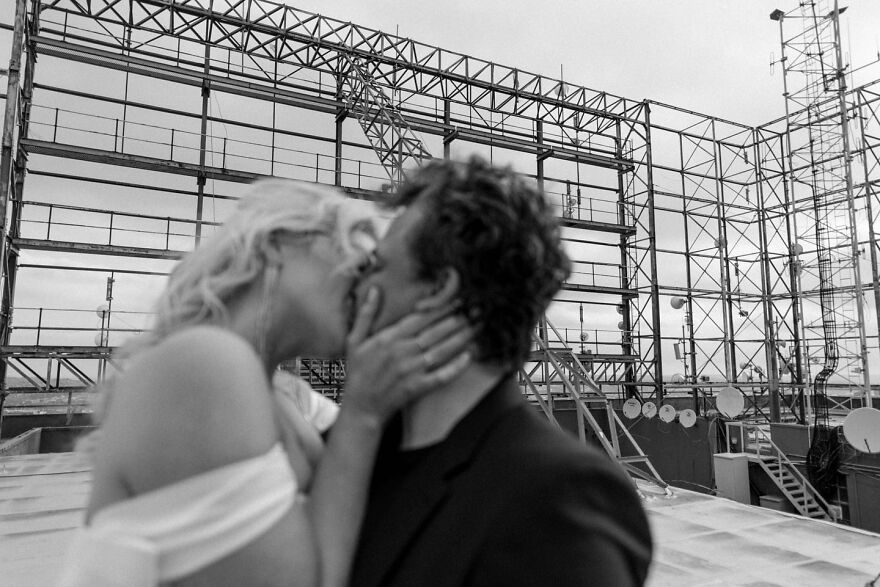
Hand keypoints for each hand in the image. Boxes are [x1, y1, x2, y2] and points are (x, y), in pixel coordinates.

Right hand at [343, 286, 472, 421]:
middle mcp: (403, 352)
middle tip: (476, 310)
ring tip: (477, 327)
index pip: (420, 318)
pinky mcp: (417, 387)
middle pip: (436, 332)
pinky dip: (456, 367)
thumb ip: (365, 314)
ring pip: (442, 350)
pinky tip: (469, 357)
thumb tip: (375, 289)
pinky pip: (441, 376)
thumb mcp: (354, 340)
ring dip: (462, 338)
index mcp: (389, 338)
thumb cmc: (357, 373)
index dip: (440, 308)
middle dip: (458, 319)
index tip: (457, 300)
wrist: (359, 407)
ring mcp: (412, 370)